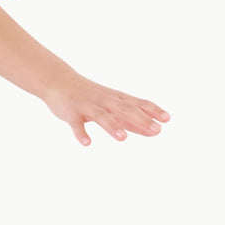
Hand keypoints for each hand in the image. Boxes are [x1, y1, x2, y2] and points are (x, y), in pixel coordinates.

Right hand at [43, 72, 169, 145]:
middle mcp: (104, 101)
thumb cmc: (90, 96)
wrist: (58, 81)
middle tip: (156, 130)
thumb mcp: (113, 106)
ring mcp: (87, 106)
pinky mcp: (71, 113)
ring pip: (101, 116)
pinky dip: (81, 133)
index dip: (152, 110)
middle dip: (140, 119)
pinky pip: (76, 124)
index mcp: (116, 99)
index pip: (137, 103)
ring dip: (112, 126)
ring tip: (123, 138)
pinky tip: (87, 143)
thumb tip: (155, 131)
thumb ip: (133, 120)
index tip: (167, 119)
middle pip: (124, 109)